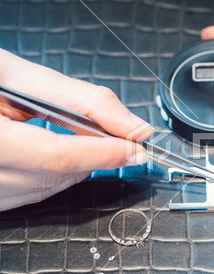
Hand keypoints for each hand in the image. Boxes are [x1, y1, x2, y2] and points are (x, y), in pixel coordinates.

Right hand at [0, 49, 152, 210]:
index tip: (136, 148)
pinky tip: (56, 157)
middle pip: (51, 177)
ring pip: (41, 192)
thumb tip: (132, 126)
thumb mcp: (17, 75)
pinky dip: (51, 178)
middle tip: (115, 138)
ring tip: (80, 140)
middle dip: (93, 157)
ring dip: (75, 168)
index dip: (103, 153)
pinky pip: (24, 198)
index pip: (54, 156)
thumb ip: (81, 100)